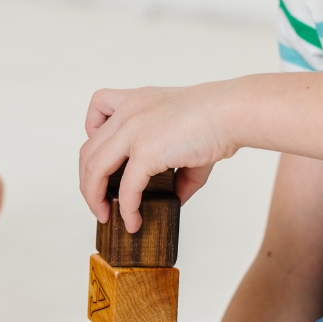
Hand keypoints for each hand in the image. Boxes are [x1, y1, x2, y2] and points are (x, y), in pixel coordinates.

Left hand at [80, 83, 238, 231]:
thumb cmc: (220, 118)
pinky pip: (127, 188)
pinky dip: (126, 209)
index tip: (106, 153)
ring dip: (94, 197)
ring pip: (93, 168)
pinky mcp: (146, 151)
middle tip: (98, 200)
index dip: (92, 131)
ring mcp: (134, 131)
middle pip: (88, 149)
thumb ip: (177, 167)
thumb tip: (176, 196)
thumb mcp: (186, 136)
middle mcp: (128, 112)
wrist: (234, 111)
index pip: (98, 106)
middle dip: (88, 180)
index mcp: (136, 100)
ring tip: (104, 215)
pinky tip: (133, 221)